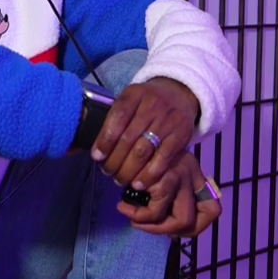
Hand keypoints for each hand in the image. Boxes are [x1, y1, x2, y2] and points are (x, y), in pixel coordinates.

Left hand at [91, 77, 200, 193]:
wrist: (179, 94)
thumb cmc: (146, 103)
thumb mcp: (130, 100)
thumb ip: (115, 118)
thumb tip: (97, 150)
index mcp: (134, 94)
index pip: (117, 118)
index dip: (105, 140)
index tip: (96, 156)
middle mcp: (152, 105)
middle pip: (128, 138)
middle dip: (114, 160)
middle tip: (107, 172)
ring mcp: (168, 121)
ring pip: (143, 151)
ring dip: (128, 170)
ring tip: (120, 180)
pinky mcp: (181, 135)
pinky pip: (162, 159)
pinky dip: (148, 175)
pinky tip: (139, 184)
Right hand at [117, 154, 221, 237]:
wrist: (126, 134)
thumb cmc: (140, 155)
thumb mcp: (160, 172)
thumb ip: (168, 195)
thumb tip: (166, 229)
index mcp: (195, 174)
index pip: (213, 210)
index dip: (196, 226)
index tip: (172, 228)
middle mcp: (192, 174)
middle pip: (195, 221)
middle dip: (169, 232)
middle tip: (147, 225)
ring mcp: (181, 176)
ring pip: (179, 222)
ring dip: (151, 227)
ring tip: (133, 218)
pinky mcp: (165, 179)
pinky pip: (154, 213)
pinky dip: (138, 216)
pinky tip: (123, 207)